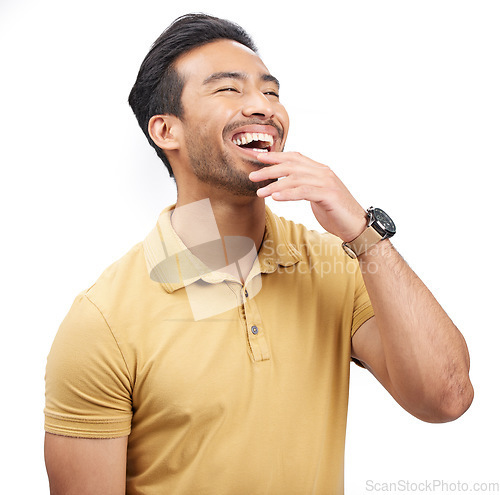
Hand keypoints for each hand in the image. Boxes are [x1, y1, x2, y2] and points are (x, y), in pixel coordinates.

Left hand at [249, 151, 366, 241]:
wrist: (356, 226)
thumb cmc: (335, 213)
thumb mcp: (317, 195)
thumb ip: (304, 187)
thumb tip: (284, 186)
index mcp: (320, 170)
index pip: (295, 158)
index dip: (276, 156)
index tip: (258, 158)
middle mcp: (323, 173)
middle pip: (291, 166)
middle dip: (269, 170)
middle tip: (252, 176)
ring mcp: (327, 183)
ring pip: (295, 178)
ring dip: (274, 185)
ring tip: (259, 192)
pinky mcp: (328, 195)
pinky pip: (303, 192)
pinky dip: (287, 194)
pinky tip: (275, 198)